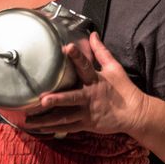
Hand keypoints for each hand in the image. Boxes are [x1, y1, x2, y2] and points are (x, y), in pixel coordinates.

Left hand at [24, 32, 148, 135]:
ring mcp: (88, 112)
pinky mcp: (87, 124)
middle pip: (72, 98)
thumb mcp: (114, 67)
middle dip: (57, 99)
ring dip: (47, 119)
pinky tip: (39, 128)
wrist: (135, 114)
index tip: (67, 47)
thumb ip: (101, 51)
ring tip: (30, 119)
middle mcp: (90, 96)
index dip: (77, 56)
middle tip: (42, 100)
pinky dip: (53, 128)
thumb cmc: (123, 89)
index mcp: (96, 80)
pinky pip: (67, 127)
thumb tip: (92, 34)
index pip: (86, 66)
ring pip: (65, 117)